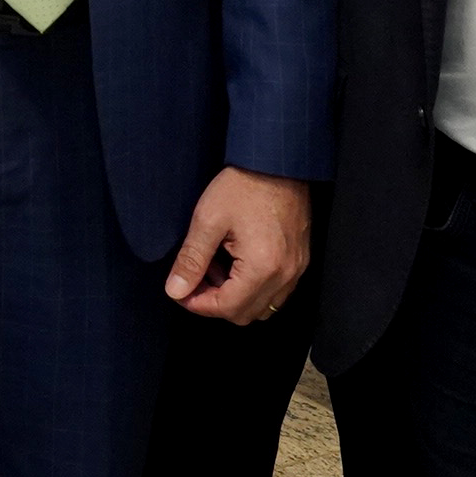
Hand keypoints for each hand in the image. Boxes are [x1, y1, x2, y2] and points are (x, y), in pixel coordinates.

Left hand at [165, 167, 310, 323]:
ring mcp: (296, 269)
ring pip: (263, 306)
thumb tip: (175, 290)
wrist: (277, 162)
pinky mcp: (300, 260)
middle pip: (246, 314)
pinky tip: (236, 262)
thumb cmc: (242, 186)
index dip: (199, 304)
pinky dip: (253, 287)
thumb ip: (191, 259)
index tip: (181, 290)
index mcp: (262, 268)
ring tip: (216, 267)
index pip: (228, 308)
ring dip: (235, 296)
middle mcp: (285, 275)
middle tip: (196, 277)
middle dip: (216, 302)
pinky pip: (276, 291)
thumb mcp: (208, 219)